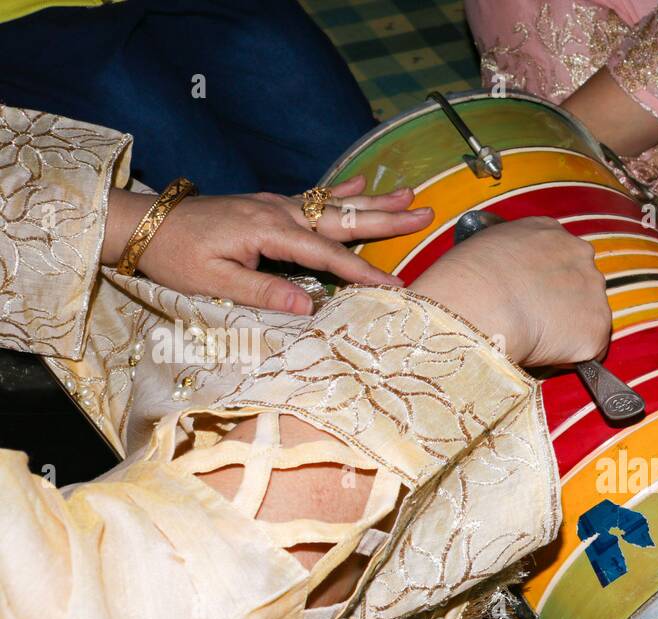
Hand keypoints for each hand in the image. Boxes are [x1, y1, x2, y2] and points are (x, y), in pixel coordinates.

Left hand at [102, 176, 433, 313]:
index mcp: (270, 232)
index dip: (365, 272)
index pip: (328, 256)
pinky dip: (343, 191)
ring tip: (410, 194)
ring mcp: (275, 204)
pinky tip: (363, 184)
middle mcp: (279, 213)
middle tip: (426, 212)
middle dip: (387, 218)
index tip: (398, 287)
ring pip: (335, 204)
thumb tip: (309, 307)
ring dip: (375, 201)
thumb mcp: (214, 283)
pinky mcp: (268, 204)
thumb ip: (263, 293)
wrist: (143, 224)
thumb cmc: (176, 258)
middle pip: (343, 217)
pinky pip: (315, 197)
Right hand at [407, 216, 610, 366]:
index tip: (530, 297)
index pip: (559, 256)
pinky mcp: (597, 328)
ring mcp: (593, 291)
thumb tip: (506, 278)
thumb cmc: (470, 278)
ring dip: (568, 330)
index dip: (545, 281)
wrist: (482, 304)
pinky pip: (589, 349)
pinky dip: (572, 356)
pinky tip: (544, 353)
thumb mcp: (486, 246)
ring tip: (535, 338)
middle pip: (580, 283)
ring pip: (587, 316)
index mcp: (550, 232)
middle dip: (563, 303)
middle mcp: (580, 254)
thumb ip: (509, 258)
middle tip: (532, 320)